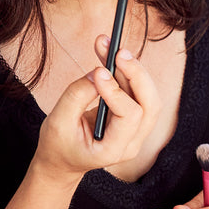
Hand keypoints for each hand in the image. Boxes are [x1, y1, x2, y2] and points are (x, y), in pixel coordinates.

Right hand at [34, 42, 161, 182]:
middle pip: (150, 105)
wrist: (62, 160)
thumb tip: (98, 72)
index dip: (117, 91)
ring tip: (110, 48)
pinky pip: (137, 93)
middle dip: (137, 75)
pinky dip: (125, 73)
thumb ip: (77, 97)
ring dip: (131, 69)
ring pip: (147, 96)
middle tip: (119, 52)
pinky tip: (110, 56)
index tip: (99, 71)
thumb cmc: (58, 145)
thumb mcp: (58, 123)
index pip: (129, 116)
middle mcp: (132, 142)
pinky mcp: (133, 118)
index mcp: (113, 150)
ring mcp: (136, 131)